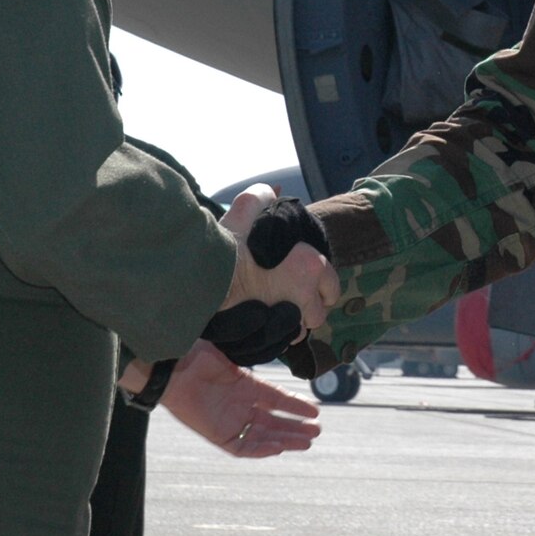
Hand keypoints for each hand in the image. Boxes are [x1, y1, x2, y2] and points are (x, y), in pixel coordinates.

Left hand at [159, 340, 323, 456]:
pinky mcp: (216, 434)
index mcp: (243, 385)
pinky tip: (278, 449)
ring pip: (262, 436)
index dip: (294, 405)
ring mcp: (228, 420)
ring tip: (307, 442)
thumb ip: (249, 353)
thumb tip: (272, 333)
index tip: (314, 410)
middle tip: (317, 431)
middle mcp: (238, 405)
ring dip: (284, 440)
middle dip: (294, 427)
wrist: (172, 368)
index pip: (275, 399)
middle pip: (272, 422)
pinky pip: (241, 448)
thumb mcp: (229, 352)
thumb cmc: (195, 354)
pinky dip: (260, 450)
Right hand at [220, 184, 341, 333]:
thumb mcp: (246, 209)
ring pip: (300, 330)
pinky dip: (275, 337)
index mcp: (310, 265)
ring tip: (278, 315)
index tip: (310, 284)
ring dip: (293, 324)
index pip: (332, 283)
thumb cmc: (226, 245)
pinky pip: (280, 343)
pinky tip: (262, 326)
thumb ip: (263, 198)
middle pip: (319, 312)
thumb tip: (272, 192)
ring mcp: (287, 320)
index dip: (323, 285)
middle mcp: (305, 295)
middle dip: (310, 308)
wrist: (202, 279)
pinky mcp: (267, 338)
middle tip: (294, 301)